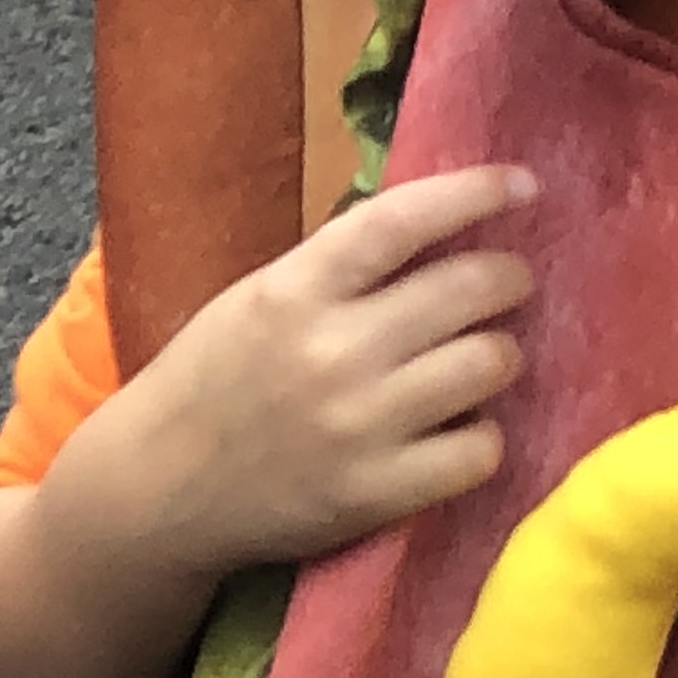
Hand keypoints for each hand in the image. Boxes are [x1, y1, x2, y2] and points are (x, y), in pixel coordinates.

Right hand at [75, 162, 533, 577]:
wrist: (152, 492)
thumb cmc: (217, 381)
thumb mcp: (261, 298)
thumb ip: (344, 265)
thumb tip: (448, 217)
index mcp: (295, 291)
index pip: (402, 220)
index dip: (475, 193)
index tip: (524, 184)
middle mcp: (332, 352)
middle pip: (475, 287)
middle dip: (508, 278)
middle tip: (504, 285)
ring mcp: (359, 425)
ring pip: (493, 361)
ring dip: (499, 354)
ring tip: (473, 359)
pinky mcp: (377, 493)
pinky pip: (483, 448)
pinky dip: (482, 436)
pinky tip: (457, 430)